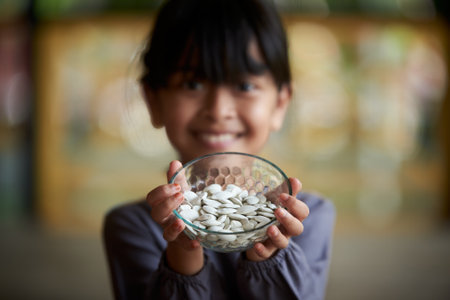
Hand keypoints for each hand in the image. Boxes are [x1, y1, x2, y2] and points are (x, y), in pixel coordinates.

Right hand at [146, 160, 202, 274]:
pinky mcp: (185, 244)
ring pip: (166, 233)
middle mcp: (165, 220)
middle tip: (181, 195)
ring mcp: (173, 233)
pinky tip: (197, 240)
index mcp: (162, 205)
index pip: (152, 198)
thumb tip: (174, 162)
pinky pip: (184, 246)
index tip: (176, 186)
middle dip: (166, 204)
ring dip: (173, 227)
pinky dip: (189, 244)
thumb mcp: (184, 192)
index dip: (161, 192)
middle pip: (155, 214)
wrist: (193, 232)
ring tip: (181, 221)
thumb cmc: (186, 208)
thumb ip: (178, 179)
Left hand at [245, 177, 308, 261]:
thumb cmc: (268, 212)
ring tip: (270, 228)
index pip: (302, 211)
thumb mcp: (274, 199)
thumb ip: (284, 190)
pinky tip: (256, 244)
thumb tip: (294, 180)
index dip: (295, 204)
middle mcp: (287, 230)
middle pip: (297, 228)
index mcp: (293, 216)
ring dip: (277, 236)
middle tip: (278, 211)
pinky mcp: (265, 251)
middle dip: (289, 220)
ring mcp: (277, 241)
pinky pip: (266, 253)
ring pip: (283, 242)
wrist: (256, 233)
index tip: (282, 196)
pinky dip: (262, 249)